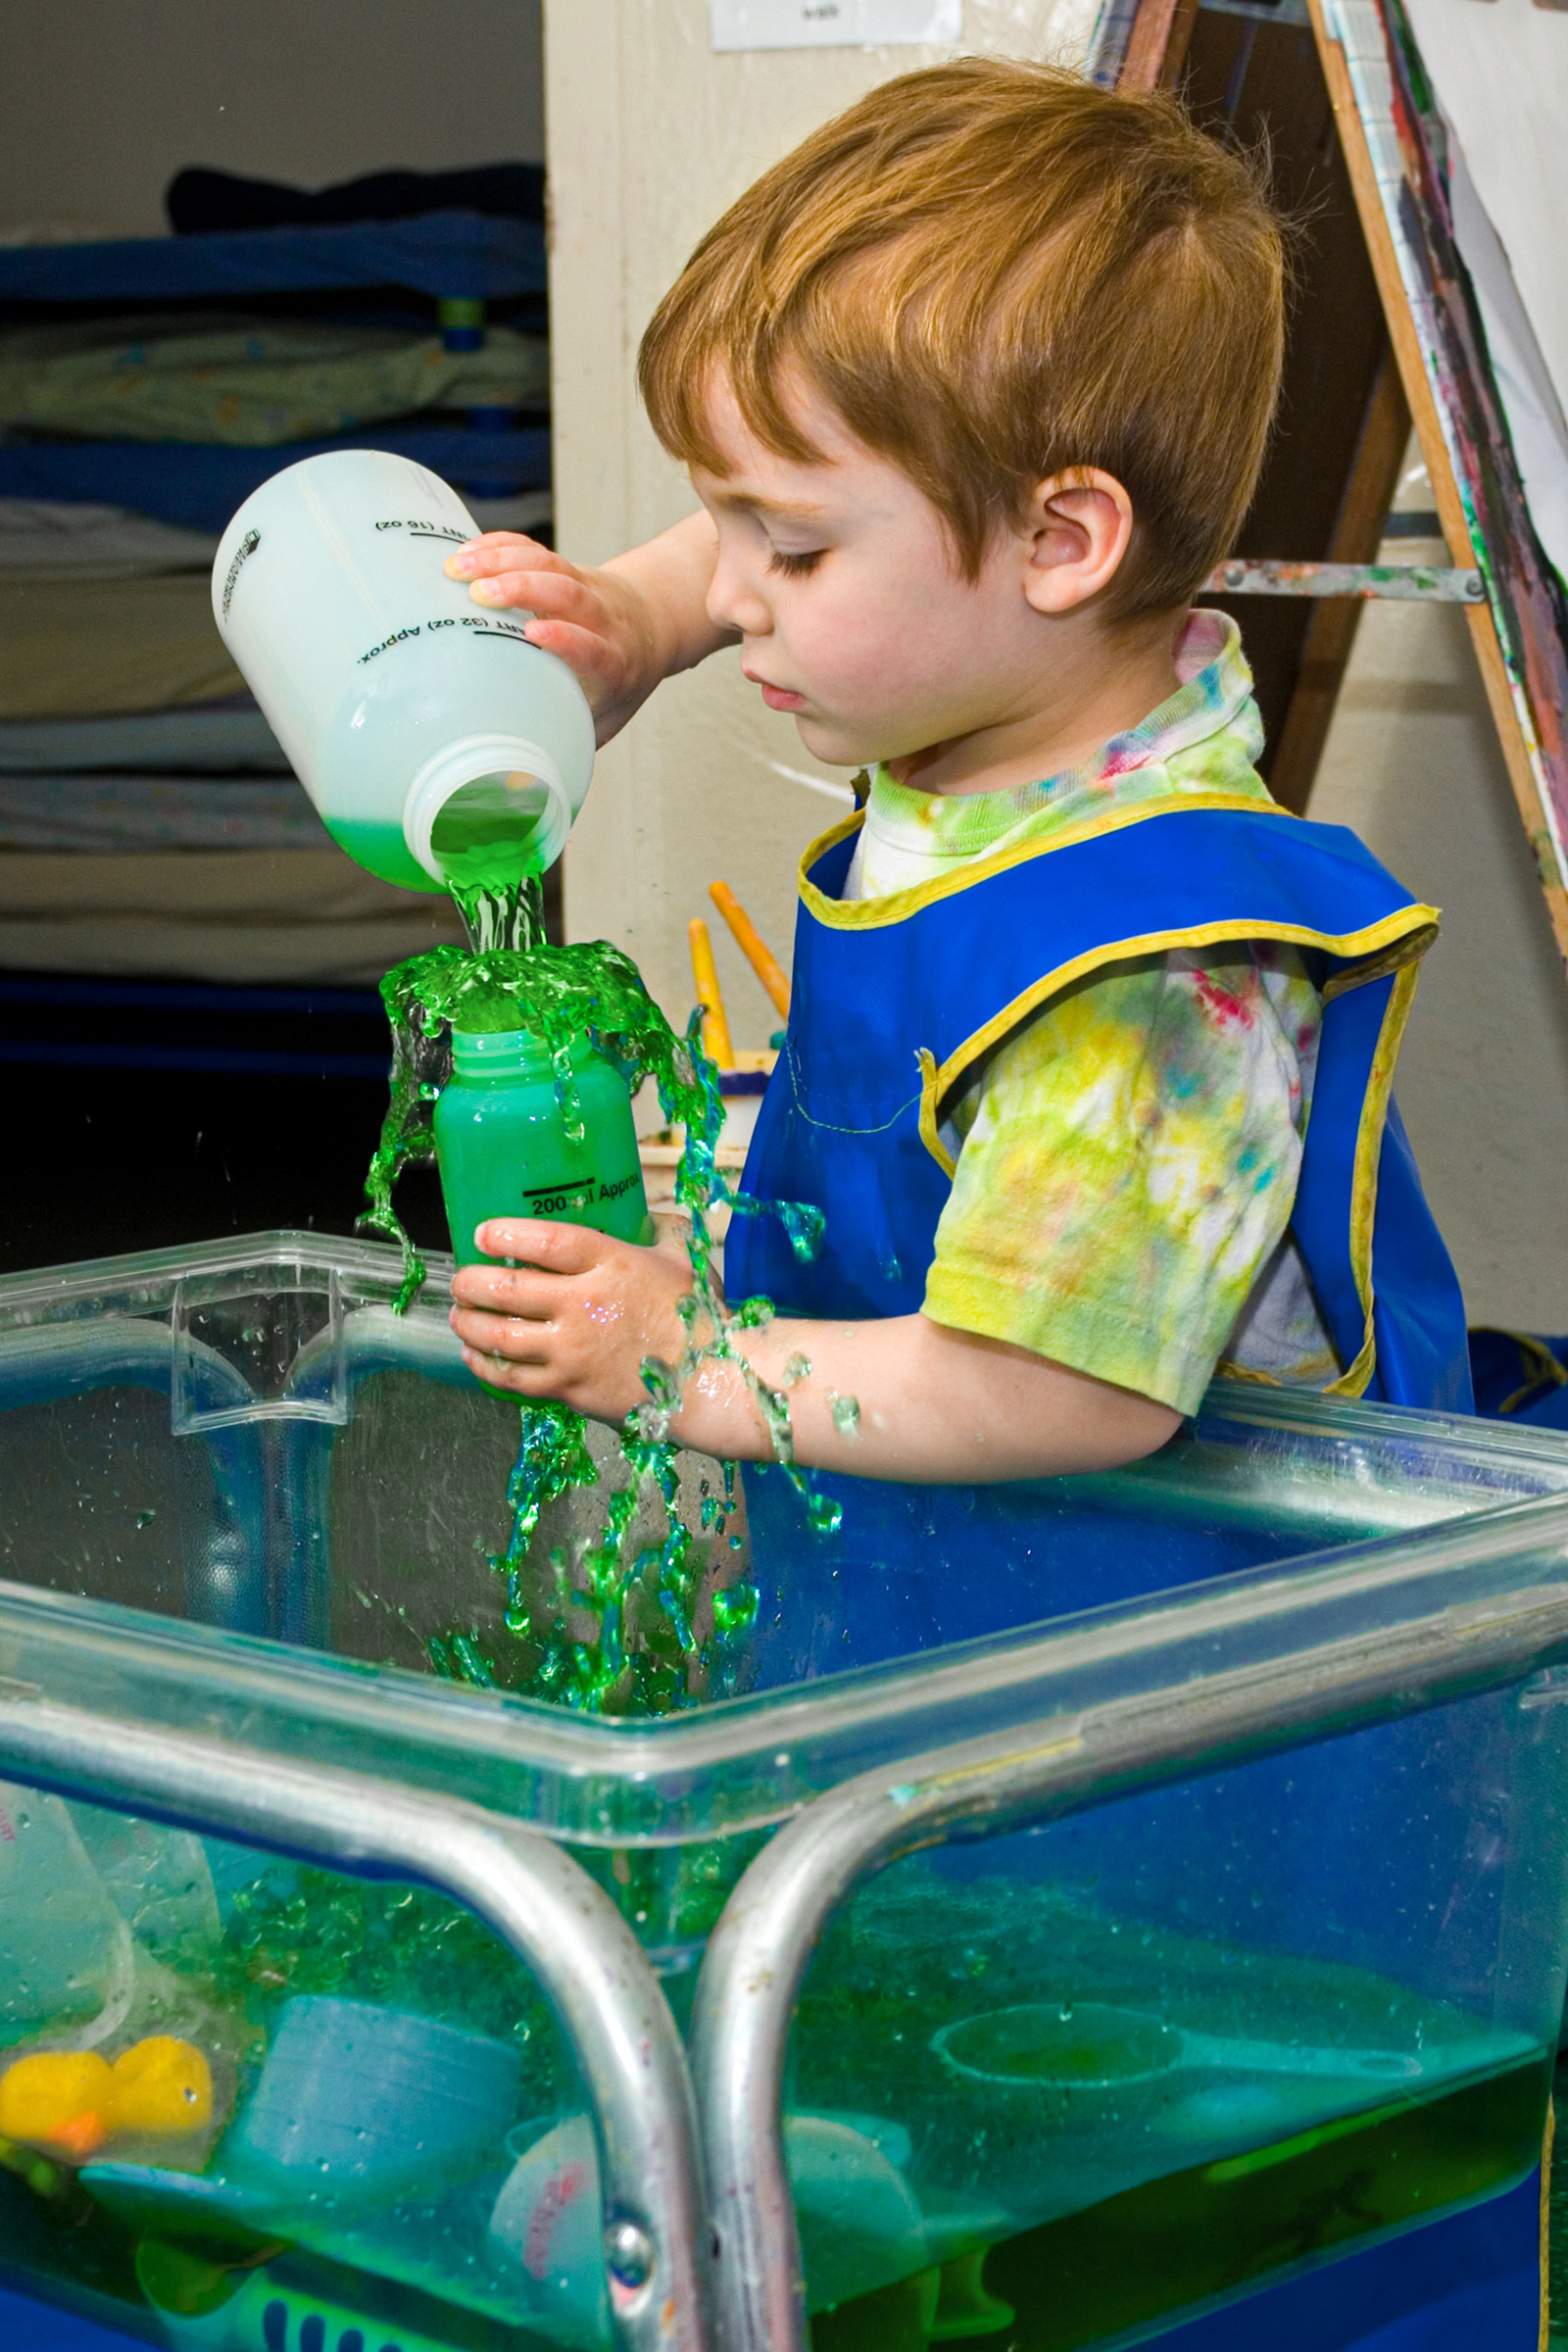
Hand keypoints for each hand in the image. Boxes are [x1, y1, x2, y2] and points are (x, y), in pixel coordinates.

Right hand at [443, 536, 667, 746]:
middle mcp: (602, 619)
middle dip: (525, 587)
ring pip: (550, 564)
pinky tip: (465, 551)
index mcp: (615, 662)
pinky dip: (501, 546)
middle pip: (568, 594)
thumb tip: (516, 791)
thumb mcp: (602, 720)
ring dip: (503, 560)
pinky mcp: (564, 566)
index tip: (536, 634)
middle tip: (480, 592)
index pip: (595, 647)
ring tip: (457, 566)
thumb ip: (568, 745)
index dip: (568, 639)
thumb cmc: (617, 685)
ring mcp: (583, 587)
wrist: (650, 628)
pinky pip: (534, 549)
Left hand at [448, 1218, 697, 1420]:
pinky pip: (511, 1378)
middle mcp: (583, 1306)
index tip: (483, 1234)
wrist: (710, 1382)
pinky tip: (474, 1354)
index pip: (545, 1241)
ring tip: (459, 1313)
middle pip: (507, 1289)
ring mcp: (572, 1351)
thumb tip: (643, 1214)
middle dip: (471, 1282)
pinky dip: (483, 1364)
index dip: (506, 1234)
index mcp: (611, 1264)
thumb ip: (658, 1230)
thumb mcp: (684, 1257)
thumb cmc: (699, 1316)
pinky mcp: (568, 1388)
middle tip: (460, 1279)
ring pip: (498, 1335)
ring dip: (468, 1322)